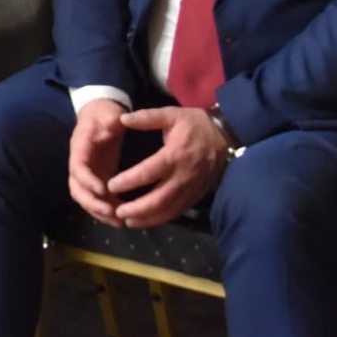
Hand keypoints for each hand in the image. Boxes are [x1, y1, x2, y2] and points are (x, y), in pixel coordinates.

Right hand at [67, 99, 128, 225]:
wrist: (100, 112)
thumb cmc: (105, 112)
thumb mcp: (108, 113)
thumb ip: (111, 120)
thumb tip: (114, 124)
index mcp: (80, 146)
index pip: (78, 167)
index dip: (87, 180)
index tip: (103, 190)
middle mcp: (79, 162)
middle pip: (76, 188)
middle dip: (91, 203)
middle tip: (111, 213)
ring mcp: (87, 172)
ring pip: (85, 197)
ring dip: (98, 211)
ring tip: (119, 221)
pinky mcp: (97, 177)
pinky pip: (96, 198)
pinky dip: (106, 210)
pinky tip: (122, 218)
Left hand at [108, 106, 230, 228]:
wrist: (226, 136)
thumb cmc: (195, 124)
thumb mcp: (171, 115)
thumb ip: (147, 118)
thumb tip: (122, 119)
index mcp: (174, 156)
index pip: (148, 172)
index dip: (129, 181)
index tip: (110, 186)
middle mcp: (183, 176)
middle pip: (159, 199)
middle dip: (137, 208)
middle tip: (117, 212)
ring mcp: (191, 188)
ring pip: (168, 209)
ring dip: (148, 218)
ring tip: (127, 221)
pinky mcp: (197, 195)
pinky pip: (178, 211)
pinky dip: (161, 218)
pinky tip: (146, 220)